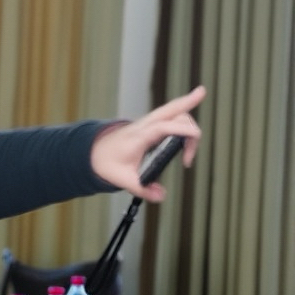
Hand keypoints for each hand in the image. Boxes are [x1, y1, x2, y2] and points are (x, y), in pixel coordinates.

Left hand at [91, 86, 204, 200]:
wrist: (94, 153)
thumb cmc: (108, 164)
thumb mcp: (122, 179)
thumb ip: (142, 188)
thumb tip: (160, 196)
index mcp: (137, 138)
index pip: (162, 128)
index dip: (181, 133)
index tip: (188, 154)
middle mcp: (144, 126)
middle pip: (168, 110)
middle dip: (186, 105)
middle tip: (200, 100)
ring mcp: (148, 123)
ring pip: (170, 109)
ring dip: (187, 106)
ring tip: (200, 98)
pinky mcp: (151, 124)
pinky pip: (169, 112)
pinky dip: (182, 107)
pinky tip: (194, 98)